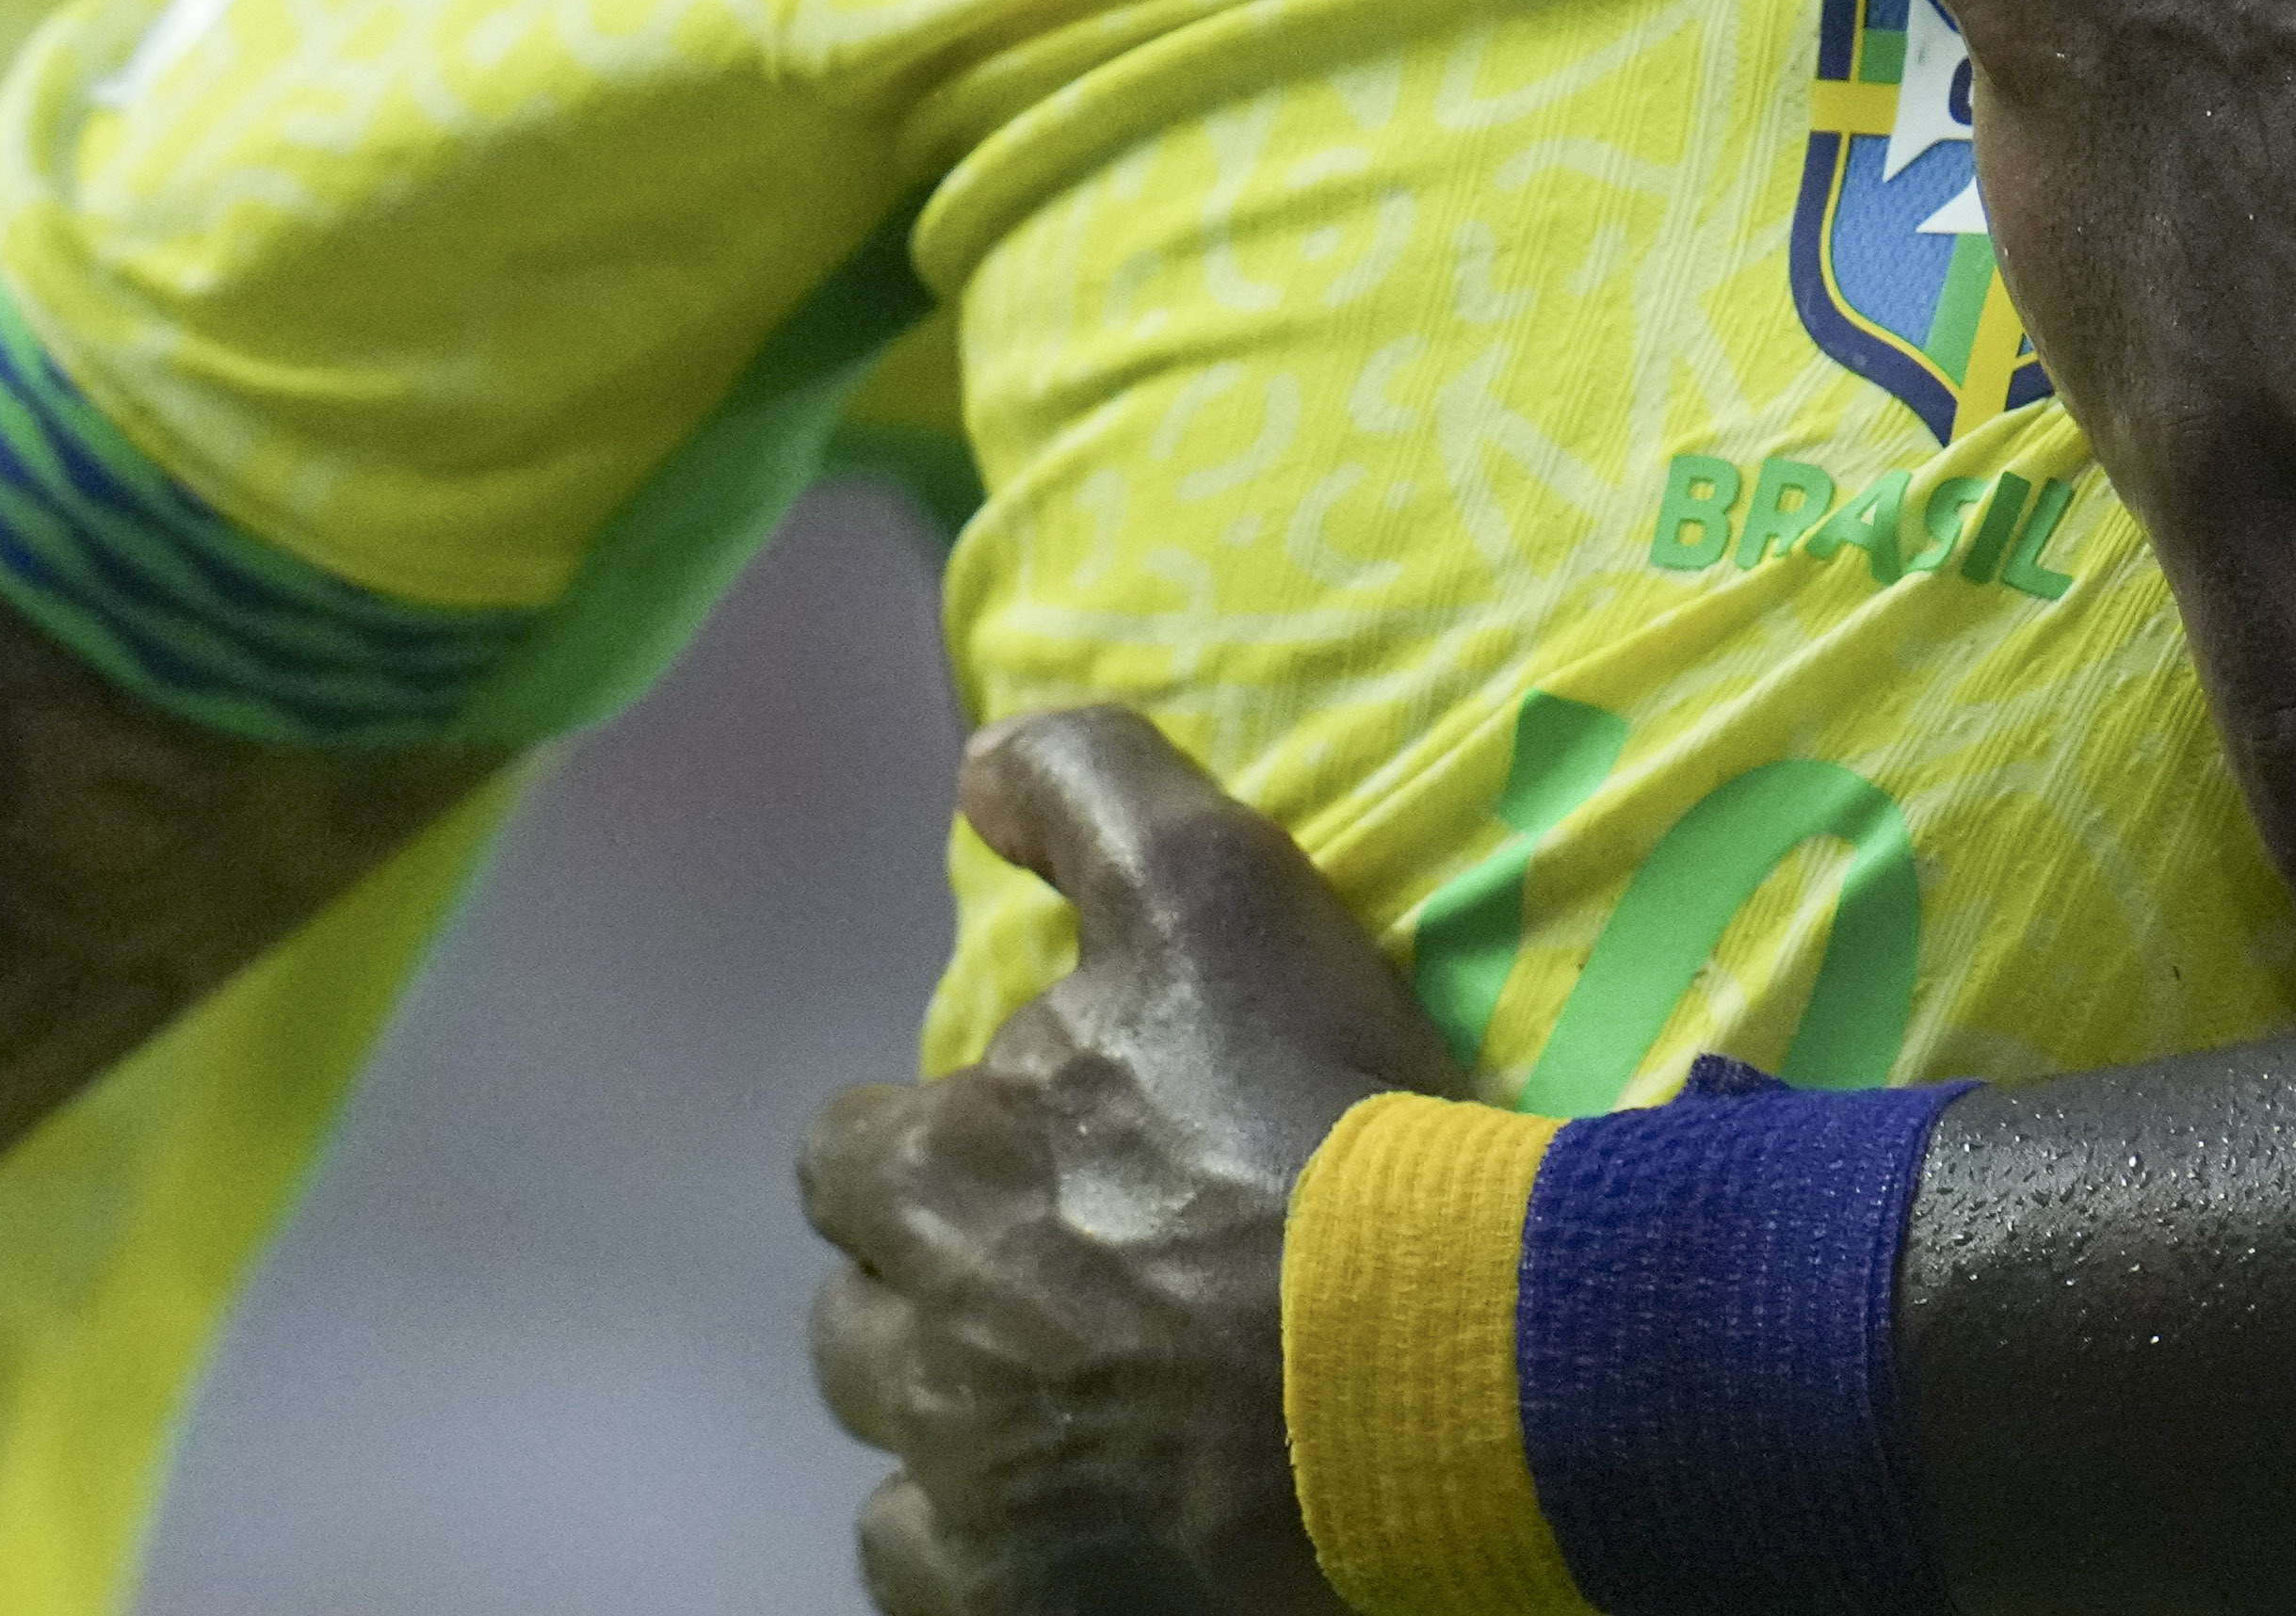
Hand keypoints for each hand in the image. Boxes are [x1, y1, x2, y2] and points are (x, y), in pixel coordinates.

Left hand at [804, 708, 1459, 1615]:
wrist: (1449, 1364)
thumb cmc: (1324, 1122)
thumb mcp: (1218, 889)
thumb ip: (1087, 787)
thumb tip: (973, 765)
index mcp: (940, 1168)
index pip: (846, 1154)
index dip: (918, 1150)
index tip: (1015, 1156)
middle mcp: (921, 1337)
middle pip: (859, 1315)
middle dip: (928, 1291)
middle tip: (1056, 1288)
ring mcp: (971, 1492)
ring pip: (897, 1460)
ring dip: (957, 1425)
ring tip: (1075, 1409)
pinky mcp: (1023, 1604)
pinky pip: (937, 1583)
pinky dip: (990, 1554)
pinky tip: (1078, 1523)